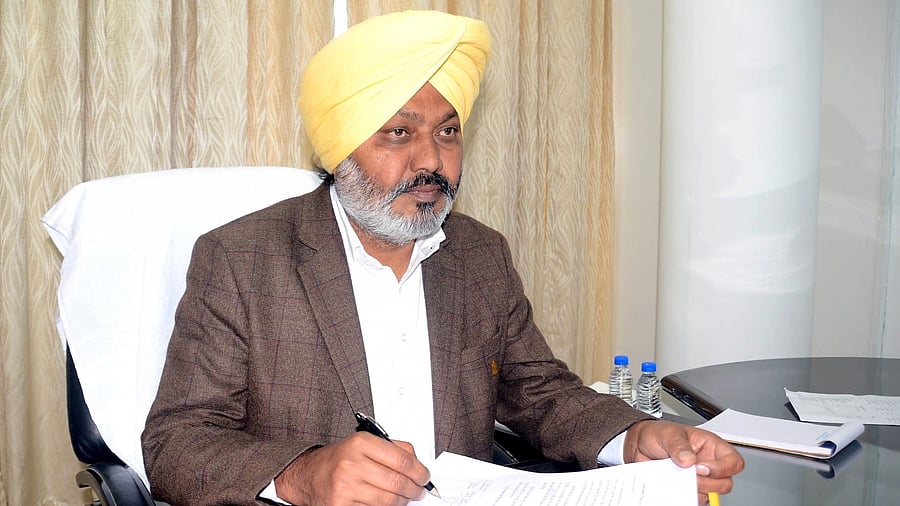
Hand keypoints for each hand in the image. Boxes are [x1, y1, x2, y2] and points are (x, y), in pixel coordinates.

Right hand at [274, 432, 430, 504]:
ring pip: (388, 501)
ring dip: (402, 502)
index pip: (402, 459)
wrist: (307, 475)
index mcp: (360, 443)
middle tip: (419, 491)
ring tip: (404, 498)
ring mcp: (345, 487)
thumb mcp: (363, 444)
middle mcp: (352, 463)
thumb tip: (418, 464)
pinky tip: (386, 504)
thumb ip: (393, 448)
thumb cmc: (338, 459)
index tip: (425, 477)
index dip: (420, 471)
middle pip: (397, 482)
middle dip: (414, 490)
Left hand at [624, 420, 743, 504]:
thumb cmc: (656, 434)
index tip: (701, 467)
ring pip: (709, 495)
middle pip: (725, 484)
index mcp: (710, 446)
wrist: (638, 445)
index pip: (733, 461)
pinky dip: (683, 497)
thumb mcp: (668, 434)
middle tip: (688, 475)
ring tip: (676, 478)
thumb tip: (689, 460)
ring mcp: (698, 479)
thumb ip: (679, 445)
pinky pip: (693, 499)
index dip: (722, 468)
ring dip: (694, 490)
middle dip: (707, 483)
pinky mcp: (687, 489)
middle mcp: (708, 464)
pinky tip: (673, 487)